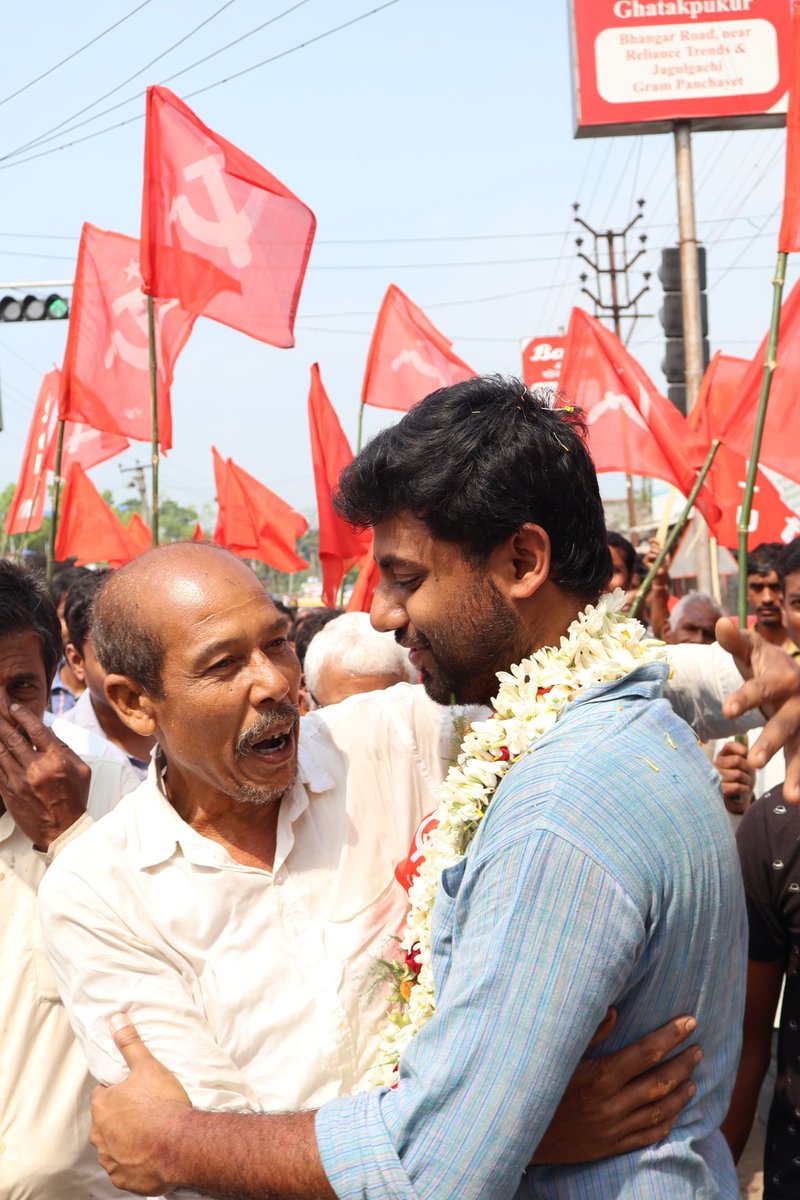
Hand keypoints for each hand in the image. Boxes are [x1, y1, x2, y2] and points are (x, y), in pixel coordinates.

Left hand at [0, 702, 88, 848]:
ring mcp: (19, 781)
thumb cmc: (74, 798)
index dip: (22, 715)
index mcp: (56, 760)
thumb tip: (48, 731)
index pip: (36, 730)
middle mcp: (36, 768)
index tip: (13, 706)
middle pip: (13, 737)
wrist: (62, 830)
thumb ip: (64, 748)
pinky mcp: (8, 792)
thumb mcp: (81, 770)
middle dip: (1, 719)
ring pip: (0, 751)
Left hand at [90, 1013, 190, 1194]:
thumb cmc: (163, 1104)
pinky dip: (133, 1164)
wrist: (179, 1143)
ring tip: (149, 1134)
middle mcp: (100, 1135)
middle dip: (120, 1118)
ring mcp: (110, 1159)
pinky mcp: (122, 1179)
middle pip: (106, 1123)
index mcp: (103, 1106)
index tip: (134, 1092)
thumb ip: (130, 1043)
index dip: (118, 1092)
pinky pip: (123, 1170)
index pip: (102, 1095)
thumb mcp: (148, 1066)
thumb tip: (116, 1019)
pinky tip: (150, 1155)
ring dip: (125, 1142)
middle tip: (144, 1113)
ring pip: (113, 1147)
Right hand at [532, 1015, 700, 1163]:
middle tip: (698, 1049)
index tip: (689, 1022)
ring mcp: (612, 1128)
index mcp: (600, 1076)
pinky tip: (672, 1115)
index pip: (645, 1052)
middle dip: (682, 1063)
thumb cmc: (536, 1084)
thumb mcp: (558, 1055)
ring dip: (680, 1095)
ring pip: (658, 1111)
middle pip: (659, 1082)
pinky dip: (663, 1124)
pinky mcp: (608, 1146)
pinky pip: (644, 1137)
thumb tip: (613, 1009)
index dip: (670, 1036)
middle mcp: (611, 1103)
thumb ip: (589, 1032)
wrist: (520, 1132)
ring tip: (693, 1081)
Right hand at [643, 538, 671, 583]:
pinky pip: (648, 555)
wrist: (662, 573)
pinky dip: (653, 556)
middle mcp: (650, 553)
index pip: (653, 542)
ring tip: (659, 557)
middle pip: (652, 545)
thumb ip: (662, 550)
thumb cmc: (665, 565)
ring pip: (650, 550)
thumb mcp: (666, 556)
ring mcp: (647, 557)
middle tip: (660, 552)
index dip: (654, 540)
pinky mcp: (644, 561)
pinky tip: (655, 560)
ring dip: (656, 552)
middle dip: (656, 548)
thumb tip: (659, 546)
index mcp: (656, 550)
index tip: (655, 540)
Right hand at [713, 740, 753, 813]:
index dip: (742, 750)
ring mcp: (716, 776)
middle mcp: (716, 764)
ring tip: (745, 782)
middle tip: (748, 773)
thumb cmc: (740, 778)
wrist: (734, 798)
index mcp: (722, 755)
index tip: (747, 756)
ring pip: (738, 774)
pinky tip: (743, 789)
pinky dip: (744, 788)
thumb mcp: (745, 763)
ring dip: (747, 780)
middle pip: (737, 760)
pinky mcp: (719, 789)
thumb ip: (749, 754)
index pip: (729, 746)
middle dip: (748, 768)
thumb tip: (752, 750)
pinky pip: (736, 786)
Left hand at [716, 619, 799, 802]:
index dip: (745, 698)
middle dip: (771, 742)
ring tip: (790, 798)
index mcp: (783, 677)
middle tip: (751, 762)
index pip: (761, 688)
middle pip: (786, 723)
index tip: (727, 710)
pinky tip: (795, 800)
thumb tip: (721, 623)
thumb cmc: (768, 665)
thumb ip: (736, 641)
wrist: (798, 680)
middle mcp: (799, 701)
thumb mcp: (753, 651)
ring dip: (797, 773)